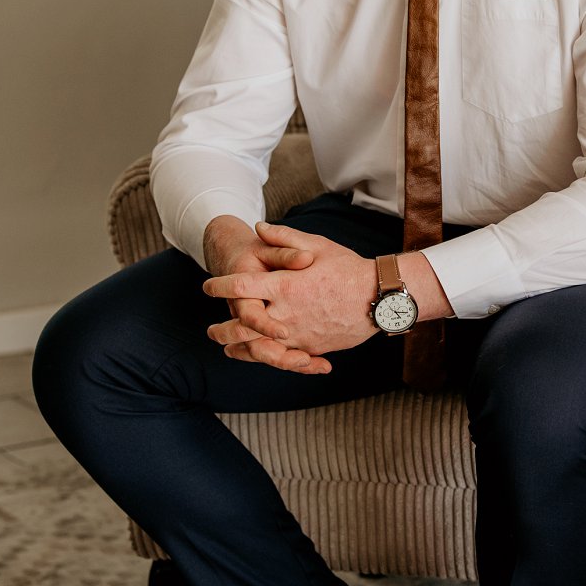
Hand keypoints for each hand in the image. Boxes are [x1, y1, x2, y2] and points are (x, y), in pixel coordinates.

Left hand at [204, 221, 378, 373]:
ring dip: (239, 349)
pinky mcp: (311, 347)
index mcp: (285, 285)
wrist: (378, 297)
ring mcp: (298, 334)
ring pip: (258, 348)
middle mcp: (286, 313)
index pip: (240, 287)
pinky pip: (282, 357)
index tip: (207, 287)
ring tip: (227, 348)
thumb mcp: (317, 246)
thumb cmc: (348, 268)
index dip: (219, 287)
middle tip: (210, 330)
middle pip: (241, 327)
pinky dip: (265, 358)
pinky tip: (258, 356)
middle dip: (222, 330)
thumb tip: (258, 228)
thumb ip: (284, 238)